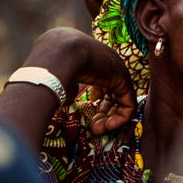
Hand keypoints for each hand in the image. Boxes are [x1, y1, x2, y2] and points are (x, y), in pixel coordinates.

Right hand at [0, 28, 135, 147]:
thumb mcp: (62, 76)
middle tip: (93, 128)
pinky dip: (120, 118)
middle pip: (112, 94)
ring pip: (121, 100)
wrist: (60, 52)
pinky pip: (129, 103)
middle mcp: (108, 64)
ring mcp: (117, 70)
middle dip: (103, 114)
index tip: (88, 114)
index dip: (97, 101)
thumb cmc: (53, 64)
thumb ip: (69, 86)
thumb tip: (70, 98)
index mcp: (94, 62)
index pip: (103, 84)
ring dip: (109, 119)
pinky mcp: (123, 79)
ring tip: (96, 130)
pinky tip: (107, 126)